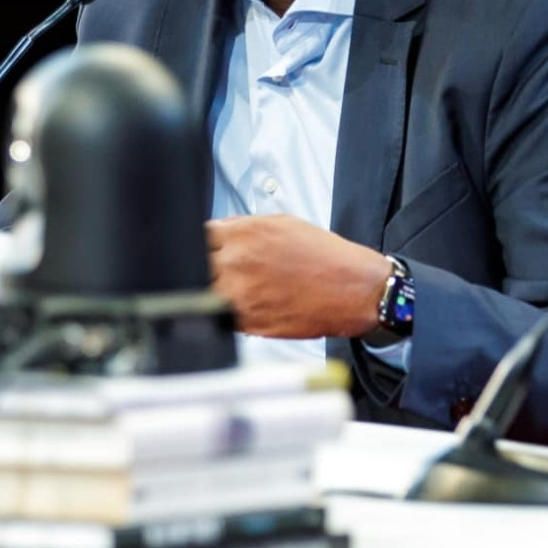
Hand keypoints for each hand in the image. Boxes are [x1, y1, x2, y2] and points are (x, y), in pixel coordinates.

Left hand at [205, 214, 390, 338]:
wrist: (354, 289)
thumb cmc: (323, 256)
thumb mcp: (282, 224)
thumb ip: (244, 227)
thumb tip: (219, 233)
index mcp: (244, 234)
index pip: (197, 236)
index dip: (196, 243)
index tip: (199, 248)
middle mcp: (237, 262)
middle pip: (193, 265)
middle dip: (198, 267)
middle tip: (212, 270)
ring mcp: (240, 295)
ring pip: (202, 294)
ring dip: (207, 291)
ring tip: (224, 289)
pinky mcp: (248, 322)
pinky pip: (219, 317)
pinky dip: (222, 313)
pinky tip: (238, 305)